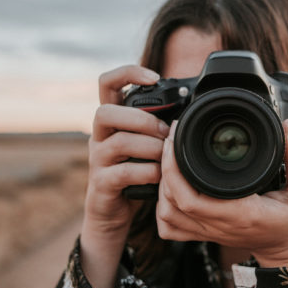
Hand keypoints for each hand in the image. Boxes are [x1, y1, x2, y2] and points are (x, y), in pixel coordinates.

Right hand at [80, 64, 169, 287]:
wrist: (113, 213)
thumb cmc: (136, 173)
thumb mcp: (147, 145)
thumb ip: (158, 126)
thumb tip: (190, 108)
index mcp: (111, 120)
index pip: (107, 83)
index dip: (128, 73)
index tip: (154, 77)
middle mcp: (99, 136)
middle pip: (105, 111)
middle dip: (140, 119)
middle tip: (164, 132)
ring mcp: (97, 160)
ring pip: (117, 142)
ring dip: (148, 147)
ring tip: (166, 157)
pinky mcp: (101, 184)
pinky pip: (122, 172)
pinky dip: (146, 173)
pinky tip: (159, 177)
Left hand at [156, 119, 287, 267]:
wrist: (283, 247)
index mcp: (239, 213)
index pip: (191, 197)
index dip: (174, 168)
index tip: (177, 138)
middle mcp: (218, 224)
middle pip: (172, 202)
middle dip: (164, 168)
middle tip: (171, 139)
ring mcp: (207, 232)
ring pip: (166, 214)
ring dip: (161, 186)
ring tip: (169, 159)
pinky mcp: (201, 234)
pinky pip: (169, 228)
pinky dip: (162, 209)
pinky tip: (169, 189)